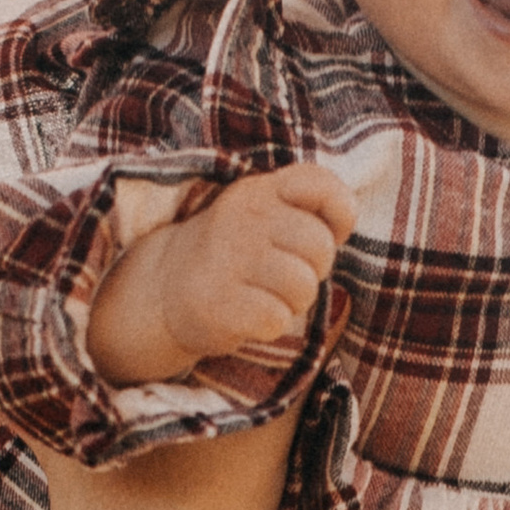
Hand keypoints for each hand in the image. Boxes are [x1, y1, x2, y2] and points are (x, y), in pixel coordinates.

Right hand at [88, 162, 357, 387]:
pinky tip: (248, 313)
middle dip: (313, 270)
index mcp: (259, 190)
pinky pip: (278, 319)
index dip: (339, 214)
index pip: (321, 186)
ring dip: (294, 302)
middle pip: (320, 247)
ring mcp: (227, 258)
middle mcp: (242, 217)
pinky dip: (271, 323)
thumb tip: (343, 222)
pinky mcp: (217, 302)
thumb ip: (310, 207)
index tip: (324, 232)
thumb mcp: (268, 214)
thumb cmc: (238, 252)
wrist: (166, 288)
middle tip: (283, 274)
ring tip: (265, 294)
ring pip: (303, 287)